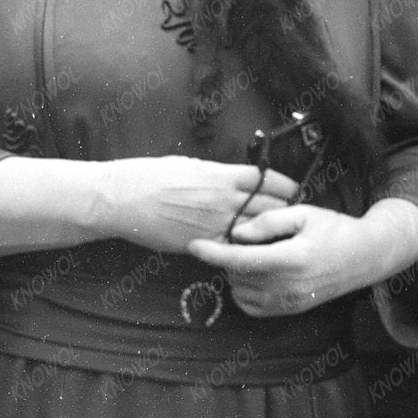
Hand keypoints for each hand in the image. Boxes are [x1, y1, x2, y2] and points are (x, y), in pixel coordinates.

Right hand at [93, 154, 299, 255]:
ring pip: (255, 231)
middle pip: (269, 206)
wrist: (122, 199)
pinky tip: (252, 252)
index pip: (266, 180)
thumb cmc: (151, 176)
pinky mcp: (201, 244)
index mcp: (222, 176)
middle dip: (284, 211)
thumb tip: (235, 179)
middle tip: (296, 216)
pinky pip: (231, 249)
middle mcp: (223, 200)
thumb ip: (218, 174)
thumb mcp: (191, 165)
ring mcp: (214, 224)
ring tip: (282, 237)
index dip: (286, 186)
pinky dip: (244, 250)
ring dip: (269, 234)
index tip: (294, 190)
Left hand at [187, 197, 417, 316]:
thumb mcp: (304, 213)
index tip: (193, 245)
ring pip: (241, 291)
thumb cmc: (335, 229)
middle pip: (237, 275)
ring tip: (254, 254)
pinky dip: (245, 291)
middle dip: (229, 256)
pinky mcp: (290, 310)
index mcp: (290, 259)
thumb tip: (237, 233)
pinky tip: (256, 273)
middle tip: (244, 238)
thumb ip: (268, 222)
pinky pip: (252, 306)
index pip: (239, 259)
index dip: (212, 253)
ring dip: (236, 273)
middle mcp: (288, 286)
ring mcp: (289, 302)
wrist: (365, 256)